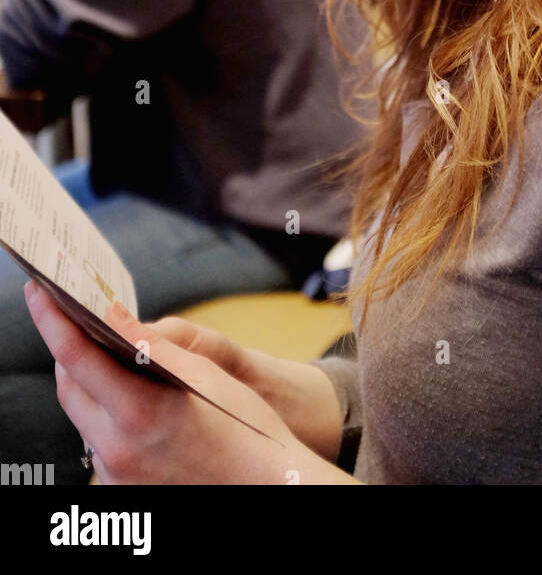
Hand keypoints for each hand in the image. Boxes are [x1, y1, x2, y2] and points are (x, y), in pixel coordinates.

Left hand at [24, 282, 356, 484]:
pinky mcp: (122, 489)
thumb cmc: (244, 427)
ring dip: (88, 385)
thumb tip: (112, 314)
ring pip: (82, 418)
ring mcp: (116, 475)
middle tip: (72, 318)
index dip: (52, 319)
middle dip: (69, 351)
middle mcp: (117, 449)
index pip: (75, 357)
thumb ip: (150, 344)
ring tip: (105, 357)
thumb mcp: (202, 372)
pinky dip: (104, 416)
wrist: (263, 485)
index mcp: (137, 413)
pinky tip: (126, 400)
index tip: (38, 292)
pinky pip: (98, 444)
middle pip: (70, 389)